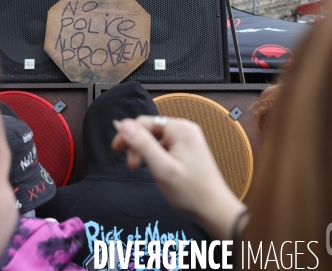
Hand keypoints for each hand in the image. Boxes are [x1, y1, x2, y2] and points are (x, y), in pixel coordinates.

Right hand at [111, 116, 246, 239]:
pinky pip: (164, 144)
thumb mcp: (162, 168)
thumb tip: (123, 124)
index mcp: (180, 129)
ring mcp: (188, 138)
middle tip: (132, 166)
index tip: (117, 151)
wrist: (215, 210)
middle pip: (149, 128)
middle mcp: (185, 128)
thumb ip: (142, 144)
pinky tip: (154, 168)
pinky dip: (154, 154)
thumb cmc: (190, 192)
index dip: (127, 134)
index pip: (144, 121)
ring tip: (141, 169)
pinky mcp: (188, 148)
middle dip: (136, 144)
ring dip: (144, 150)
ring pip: (155, 137)